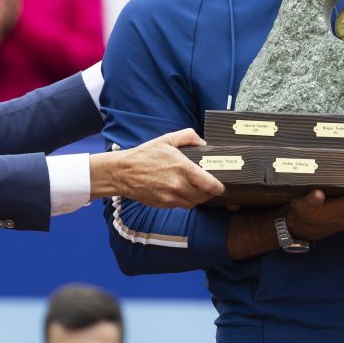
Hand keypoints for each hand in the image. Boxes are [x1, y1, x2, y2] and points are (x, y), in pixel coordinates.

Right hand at [90, 129, 225, 207]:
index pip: (210, 184)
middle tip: (210, 186)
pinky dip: (185, 200)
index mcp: (182, 168)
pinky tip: (182, 191)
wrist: (122, 172)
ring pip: (193, 203)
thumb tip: (203, 142)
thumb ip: (188, 136)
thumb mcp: (166, 139)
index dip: (219, 187)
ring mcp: (170, 197)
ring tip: (197, 189)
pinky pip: (181, 205)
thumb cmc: (144, 155)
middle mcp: (178, 185)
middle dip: (209, 192)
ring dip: (198, 198)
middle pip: (204, 196)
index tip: (221, 185)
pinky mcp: (163, 204)